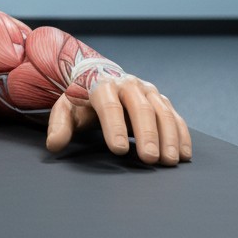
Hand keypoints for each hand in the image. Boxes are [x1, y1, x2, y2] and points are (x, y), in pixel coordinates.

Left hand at [46, 74, 191, 165]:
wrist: (100, 76)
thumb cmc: (83, 99)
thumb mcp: (67, 108)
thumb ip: (60, 125)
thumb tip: (54, 144)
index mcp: (101, 84)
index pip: (109, 105)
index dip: (114, 126)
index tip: (119, 149)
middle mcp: (128, 84)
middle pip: (141, 107)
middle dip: (146, 133)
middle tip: (149, 159)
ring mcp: (147, 91)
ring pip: (162, 111)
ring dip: (168, 136)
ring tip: (169, 161)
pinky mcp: (161, 100)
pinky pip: (175, 116)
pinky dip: (181, 134)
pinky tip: (183, 154)